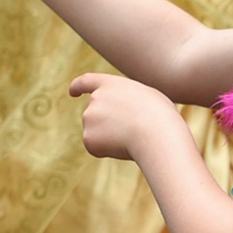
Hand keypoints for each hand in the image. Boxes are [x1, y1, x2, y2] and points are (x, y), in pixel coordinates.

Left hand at [71, 71, 186, 162]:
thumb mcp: (148, 98)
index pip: (87, 82)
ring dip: (111, 137)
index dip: (78, 86)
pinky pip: (97, 147)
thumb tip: (122, 118)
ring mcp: (89, 118)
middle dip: (108, 124)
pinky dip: (108, 150)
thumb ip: (128, 101)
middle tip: (133, 130)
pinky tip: (123, 146)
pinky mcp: (88, 138)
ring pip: (98, 132)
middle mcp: (95, 99)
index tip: (73, 92)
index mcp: (110, 84)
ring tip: (132, 136)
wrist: (155, 132)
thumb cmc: (160, 116)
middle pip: (96, 114)